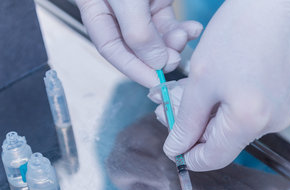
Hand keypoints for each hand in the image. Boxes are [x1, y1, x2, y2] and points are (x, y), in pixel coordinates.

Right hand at [76, 0, 202, 87]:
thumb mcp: (126, 0)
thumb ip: (138, 32)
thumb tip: (155, 64)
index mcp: (96, 11)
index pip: (112, 50)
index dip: (133, 68)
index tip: (154, 80)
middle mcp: (116, 14)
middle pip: (136, 48)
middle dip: (157, 57)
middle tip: (173, 59)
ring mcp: (138, 9)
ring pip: (157, 38)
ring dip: (173, 44)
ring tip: (184, 38)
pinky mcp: (157, 2)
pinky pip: (170, 24)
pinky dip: (182, 31)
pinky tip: (193, 30)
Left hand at [157, 0, 289, 170]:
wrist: (281, 2)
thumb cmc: (242, 30)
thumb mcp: (201, 79)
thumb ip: (186, 120)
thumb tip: (176, 148)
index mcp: (248, 122)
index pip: (212, 159)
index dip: (186, 154)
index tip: (171, 141)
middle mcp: (270, 124)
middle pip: (221, 143)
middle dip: (192, 128)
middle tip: (167, 106)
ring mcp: (279, 112)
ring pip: (232, 127)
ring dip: (206, 114)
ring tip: (184, 90)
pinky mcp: (282, 100)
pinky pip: (246, 113)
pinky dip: (224, 105)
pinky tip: (209, 86)